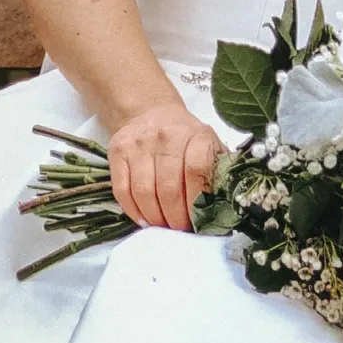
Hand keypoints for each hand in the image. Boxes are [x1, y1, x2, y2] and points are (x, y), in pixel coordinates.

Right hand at [108, 101, 222, 232]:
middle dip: (175, 217)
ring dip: (154, 217)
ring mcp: (140, 143)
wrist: (152, 112)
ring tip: (163, 227)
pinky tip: (144, 219)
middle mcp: (167, 136)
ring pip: (144, 191)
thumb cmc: (187, 139)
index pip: (197, 171)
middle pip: (169, 187)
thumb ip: (218, 173)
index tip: (198, 221)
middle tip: (179, 230)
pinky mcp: (118, 150)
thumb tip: (223, 210)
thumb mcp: (210, 147)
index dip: (196, 202)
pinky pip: (122, 190)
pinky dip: (133, 211)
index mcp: (197, 135)